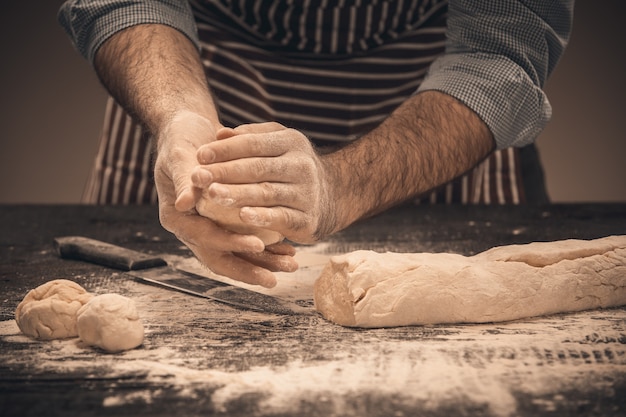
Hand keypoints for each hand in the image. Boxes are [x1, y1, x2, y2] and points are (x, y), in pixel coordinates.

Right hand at [154, 112, 297, 287]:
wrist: (188, 131)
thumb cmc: (181, 140)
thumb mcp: (178, 155)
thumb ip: (183, 179)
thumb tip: (184, 204)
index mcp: (175, 217)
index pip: (204, 238)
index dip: (230, 242)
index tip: (258, 244)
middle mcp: (190, 228)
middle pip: (220, 257)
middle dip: (249, 268)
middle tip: (276, 277)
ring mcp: (208, 227)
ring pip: (235, 255)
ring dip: (262, 262)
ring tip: (290, 265)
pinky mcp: (223, 223)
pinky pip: (244, 242)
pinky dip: (265, 248)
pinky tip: (287, 250)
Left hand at [191, 122, 336, 243]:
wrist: (332, 196)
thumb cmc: (290, 166)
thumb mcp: (276, 143)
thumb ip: (249, 138)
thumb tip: (219, 134)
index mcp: (291, 142)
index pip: (254, 143)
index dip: (226, 149)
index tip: (200, 155)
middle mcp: (301, 165)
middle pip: (258, 168)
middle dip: (225, 172)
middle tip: (198, 177)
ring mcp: (306, 193)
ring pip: (267, 193)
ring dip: (237, 194)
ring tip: (211, 194)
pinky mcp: (307, 219)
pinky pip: (281, 217)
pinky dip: (262, 217)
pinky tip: (242, 216)